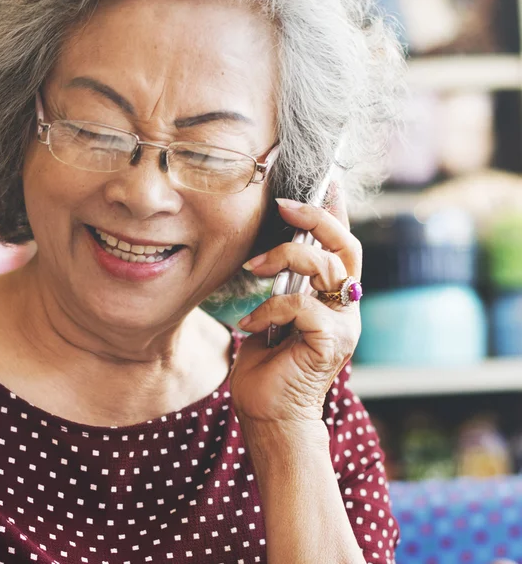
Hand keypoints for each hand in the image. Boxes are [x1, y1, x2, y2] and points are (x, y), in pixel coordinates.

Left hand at [230, 190, 361, 422]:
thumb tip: (269, 254)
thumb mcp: (274, 315)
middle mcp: (346, 307)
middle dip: (317, 218)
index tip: (325, 180)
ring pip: (326, 266)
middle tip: (285, 205)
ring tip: (253, 267)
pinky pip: (301, 305)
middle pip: (346, 246)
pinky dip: (270, 307)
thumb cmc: (268, 366)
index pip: (343, 245)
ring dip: (285, 257)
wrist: (269, 415)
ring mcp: (344, 324)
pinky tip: (250, 323)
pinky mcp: (332, 341)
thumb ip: (284, 286)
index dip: (336, 211)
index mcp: (334, 298)